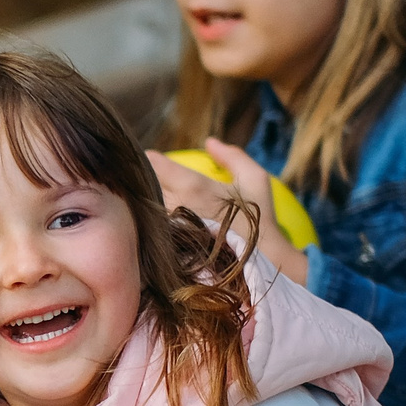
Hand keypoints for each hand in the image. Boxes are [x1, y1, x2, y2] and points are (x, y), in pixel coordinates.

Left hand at [147, 138, 307, 283]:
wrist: (262, 264)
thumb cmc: (258, 218)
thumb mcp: (255, 179)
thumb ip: (232, 157)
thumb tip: (209, 142)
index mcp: (194, 188)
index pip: (156, 165)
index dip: (149, 160)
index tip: (149, 158)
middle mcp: (177, 208)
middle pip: (146, 188)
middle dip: (143, 182)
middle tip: (143, 178)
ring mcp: (170, 232)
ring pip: (147, 211)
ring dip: (145, 204)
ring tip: (143, 201)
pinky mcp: (168, 252)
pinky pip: (151, 233)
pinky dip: (149, 226)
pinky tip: (151, 226)